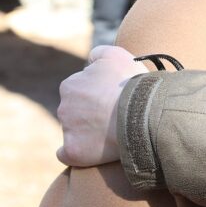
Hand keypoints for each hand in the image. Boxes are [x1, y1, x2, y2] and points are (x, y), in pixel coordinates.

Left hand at [56, 45, 146, 166]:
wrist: (141, 112)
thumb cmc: (131, 82)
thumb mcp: (117, 55)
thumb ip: (99, 53)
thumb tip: (90, 59)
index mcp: (70, 85)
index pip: (79, 89)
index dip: (97, 93)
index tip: (113, 97)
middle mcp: (64, 107)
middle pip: (75, 110)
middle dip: (90, 112)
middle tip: (114, 114)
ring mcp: (68, 131)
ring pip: (73, 130)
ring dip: (88, 130)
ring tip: (113, 130)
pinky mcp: (73, 151)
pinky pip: (68, 154)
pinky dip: (77, 151)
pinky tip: (92, 149)